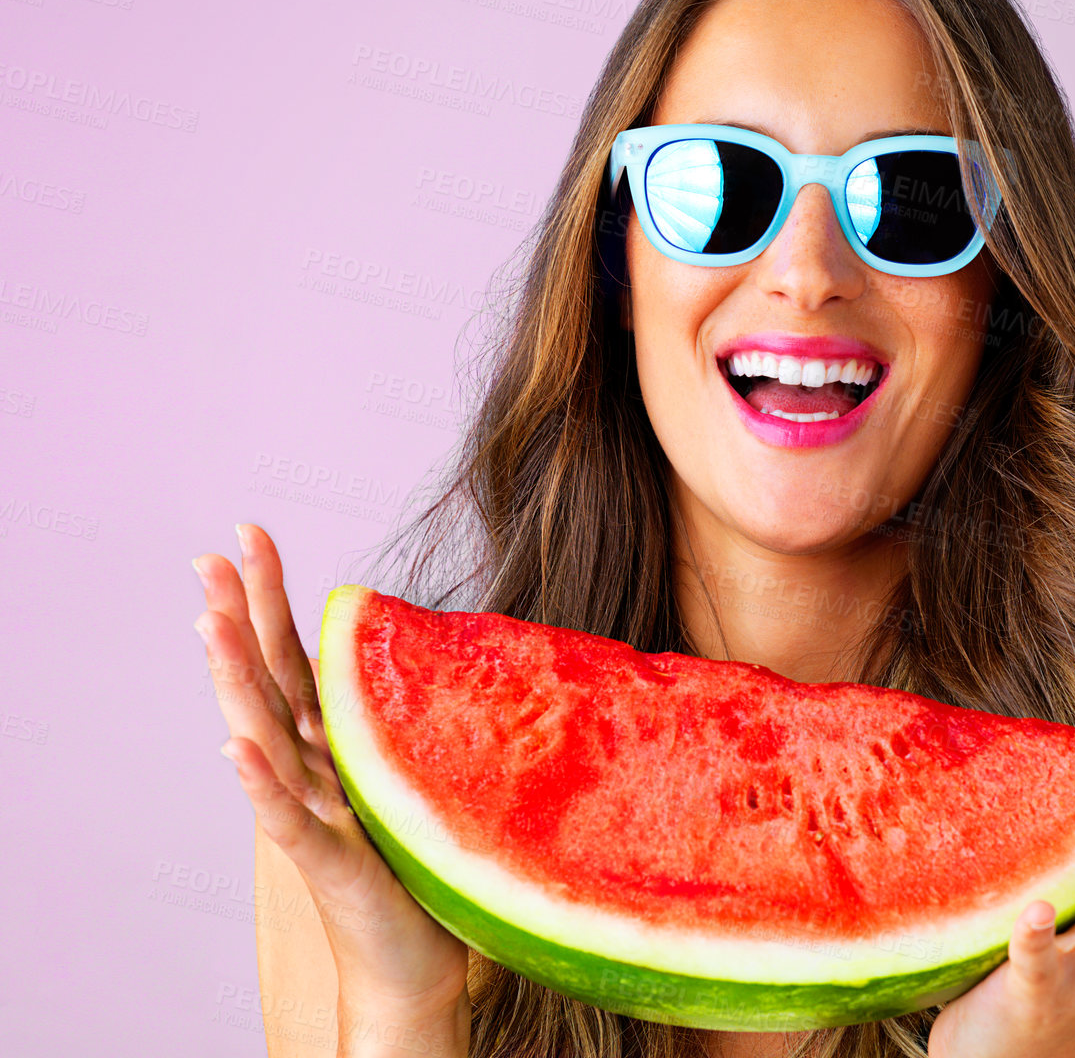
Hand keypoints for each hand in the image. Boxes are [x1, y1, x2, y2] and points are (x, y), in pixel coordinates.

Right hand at [194, 523, 469, 1012]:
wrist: (420, 964)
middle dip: (241, 616)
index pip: (295, 657)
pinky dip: (260, 782)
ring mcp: (312, 814)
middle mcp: (312, 771)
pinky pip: (287, 818)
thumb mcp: (422, 775)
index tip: (251, 536)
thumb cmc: (420, 867)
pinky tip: (234, 748)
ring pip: (263, 736)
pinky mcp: (327, 862)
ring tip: (210, 623)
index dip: (272, 598)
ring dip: (234, 679)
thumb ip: (415, 721)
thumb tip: (437, 654)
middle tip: (213, 555)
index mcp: (334, 745)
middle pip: (268, 681)